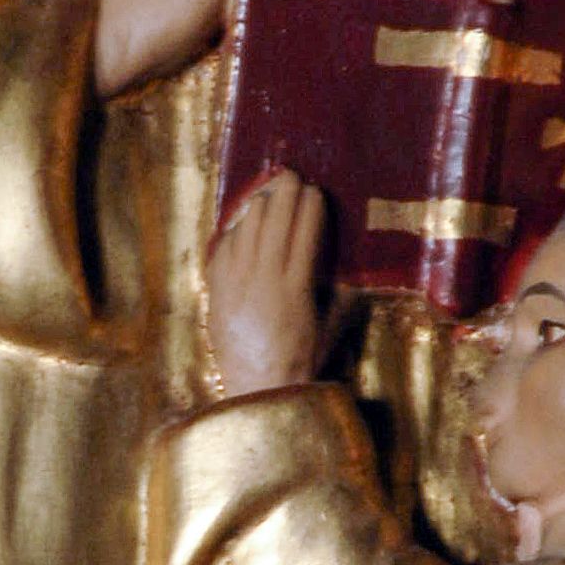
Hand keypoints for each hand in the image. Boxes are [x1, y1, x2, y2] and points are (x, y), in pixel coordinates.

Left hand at [205, 172, 326, 396]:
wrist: (257, 390)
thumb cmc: (300, 364)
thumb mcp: (329, 330)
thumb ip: (339, 300)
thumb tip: (348, 279)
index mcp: (297, 287)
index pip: (306, 231)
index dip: (310, 206)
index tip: (315, 190)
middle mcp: (265, 279)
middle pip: (274, 220)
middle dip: (284, 192)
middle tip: (289, 175)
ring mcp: (236, 283)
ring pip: (246, 228)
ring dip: (257, 205)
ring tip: (266, 192)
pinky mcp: (216, 291)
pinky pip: (223, 248)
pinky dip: (234, 232)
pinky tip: (241, 225)